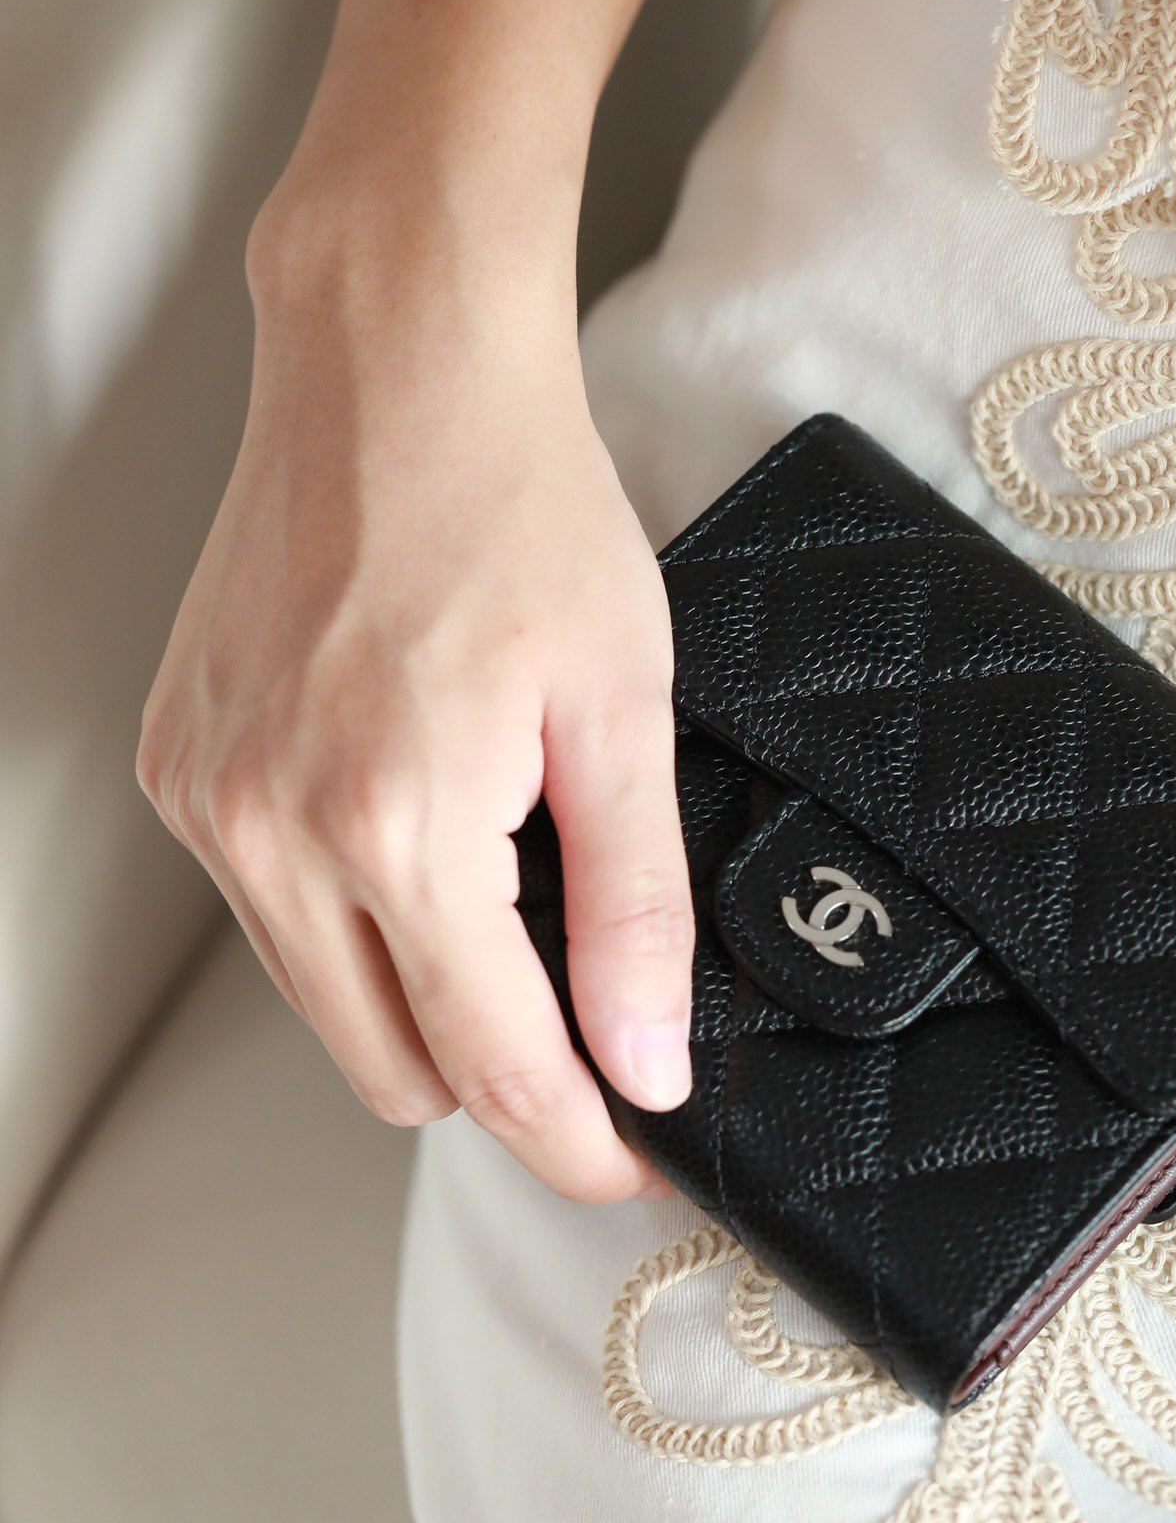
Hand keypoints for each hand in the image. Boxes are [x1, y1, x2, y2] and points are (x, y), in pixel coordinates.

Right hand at [138, 200, 690, 1201]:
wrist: (394, 371)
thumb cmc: (521, 510)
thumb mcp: (623, 709)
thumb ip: (634, 907)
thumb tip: (644, 1062)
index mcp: (395, 827)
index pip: (494, 1066)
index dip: (577, 1137)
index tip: (633, 1152)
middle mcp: (272, 831)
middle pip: (393, 1072)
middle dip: (499, 1076)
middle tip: (589, 1017)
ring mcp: (209, 799)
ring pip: (326, 1002)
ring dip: (421, 996)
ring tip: (506, 891)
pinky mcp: (183, 765)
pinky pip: (271, 912)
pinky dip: (351, 914)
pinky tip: (417, 826)